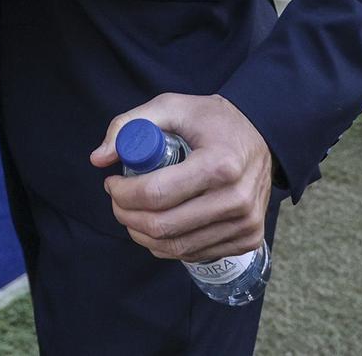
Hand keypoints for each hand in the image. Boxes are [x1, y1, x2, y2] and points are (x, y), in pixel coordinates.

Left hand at [89, 93, 272, 261]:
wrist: (262, 136)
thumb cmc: (213, 121)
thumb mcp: (173, 107)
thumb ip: (131, 124)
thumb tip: (99, 159)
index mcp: (220, 164)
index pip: (157, 194)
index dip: (123, 194)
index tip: (111, 183)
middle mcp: (237, 198)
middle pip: (163, 226)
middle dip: (127, 216)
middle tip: (117, 201)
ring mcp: (246, 223)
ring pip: (176, 247)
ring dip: (142, 235)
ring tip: (132, 214)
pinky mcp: (249, 238)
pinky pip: (195, 253)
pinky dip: (167, 245)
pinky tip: (158, 227)